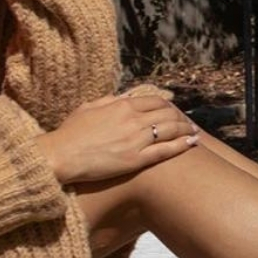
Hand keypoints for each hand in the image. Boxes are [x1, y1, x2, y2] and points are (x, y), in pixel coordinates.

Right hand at [37, 95, 199, 183]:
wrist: (62, 155)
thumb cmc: (70, 133)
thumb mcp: (89, 108)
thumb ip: (109, 101)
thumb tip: (125, 98)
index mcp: (121, 105)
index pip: (154, 100)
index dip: (167, 105)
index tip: (173, 109)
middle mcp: (133, 120)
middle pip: (166, 114)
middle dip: (180, 117)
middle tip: (188, 122)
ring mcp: (137, 140)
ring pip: (170, 130)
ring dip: (185, 129)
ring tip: (194, 132)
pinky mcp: (137, 160)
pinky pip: (165, 150)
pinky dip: (181, 145)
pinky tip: (191, 143)